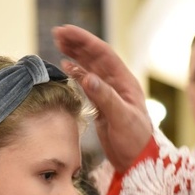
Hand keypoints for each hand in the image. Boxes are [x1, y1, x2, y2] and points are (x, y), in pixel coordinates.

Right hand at [52, 25, 151, 172]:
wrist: (137, 161)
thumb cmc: (135, 141)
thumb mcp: (122, 118)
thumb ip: (105, 97)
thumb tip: (87, 77)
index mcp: (125, 82)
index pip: (103, 55)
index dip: (85, 41)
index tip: (67, 32)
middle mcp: (117, 84)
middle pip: (95, 57)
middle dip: (77, 43)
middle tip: (57, 32)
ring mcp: (108, 94)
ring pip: (90, 67)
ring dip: (75, 54)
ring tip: (59, 42)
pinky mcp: (101, 105)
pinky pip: (87, 83)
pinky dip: (76, 73)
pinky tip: (66, 66)